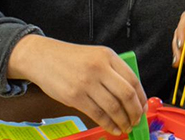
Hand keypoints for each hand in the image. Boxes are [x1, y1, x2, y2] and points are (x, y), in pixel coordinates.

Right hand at [8, 35, 146, 135]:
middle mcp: (99, 68)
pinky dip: (109, 124)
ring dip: (123, 121)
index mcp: (108, 56)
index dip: (141, 97)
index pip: (133, 79)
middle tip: (137, 121)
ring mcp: (86, 82)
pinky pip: (97, 114)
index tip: (143, 108)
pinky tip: (113, 128)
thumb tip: (131, 97)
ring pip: (113, 107)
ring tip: (126, 127)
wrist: (42, 57)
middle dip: (135, 112)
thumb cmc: (70, 59)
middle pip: (126, 95)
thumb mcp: (95, 56)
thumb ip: (112, 71)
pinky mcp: (74, 96)